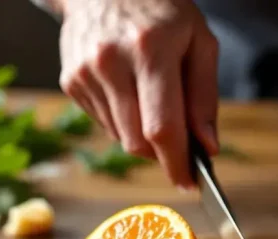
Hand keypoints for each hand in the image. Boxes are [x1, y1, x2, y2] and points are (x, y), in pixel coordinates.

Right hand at [58, 0, 219, 187]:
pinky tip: (129, 91)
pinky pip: (104, 124)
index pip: (162, 128)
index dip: (177, 163)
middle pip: (138, 142)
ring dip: (143, 136)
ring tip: (153, 99)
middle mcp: (111, 63)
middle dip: (162, 153)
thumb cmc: (162, 9)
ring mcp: (85, 74)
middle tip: (180, 142)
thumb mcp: (199, 41)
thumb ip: (204, 97)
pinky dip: (124, 121)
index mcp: (150, 50)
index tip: (190, 183)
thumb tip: (207, 147)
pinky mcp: (70, 82)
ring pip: (121, 138)